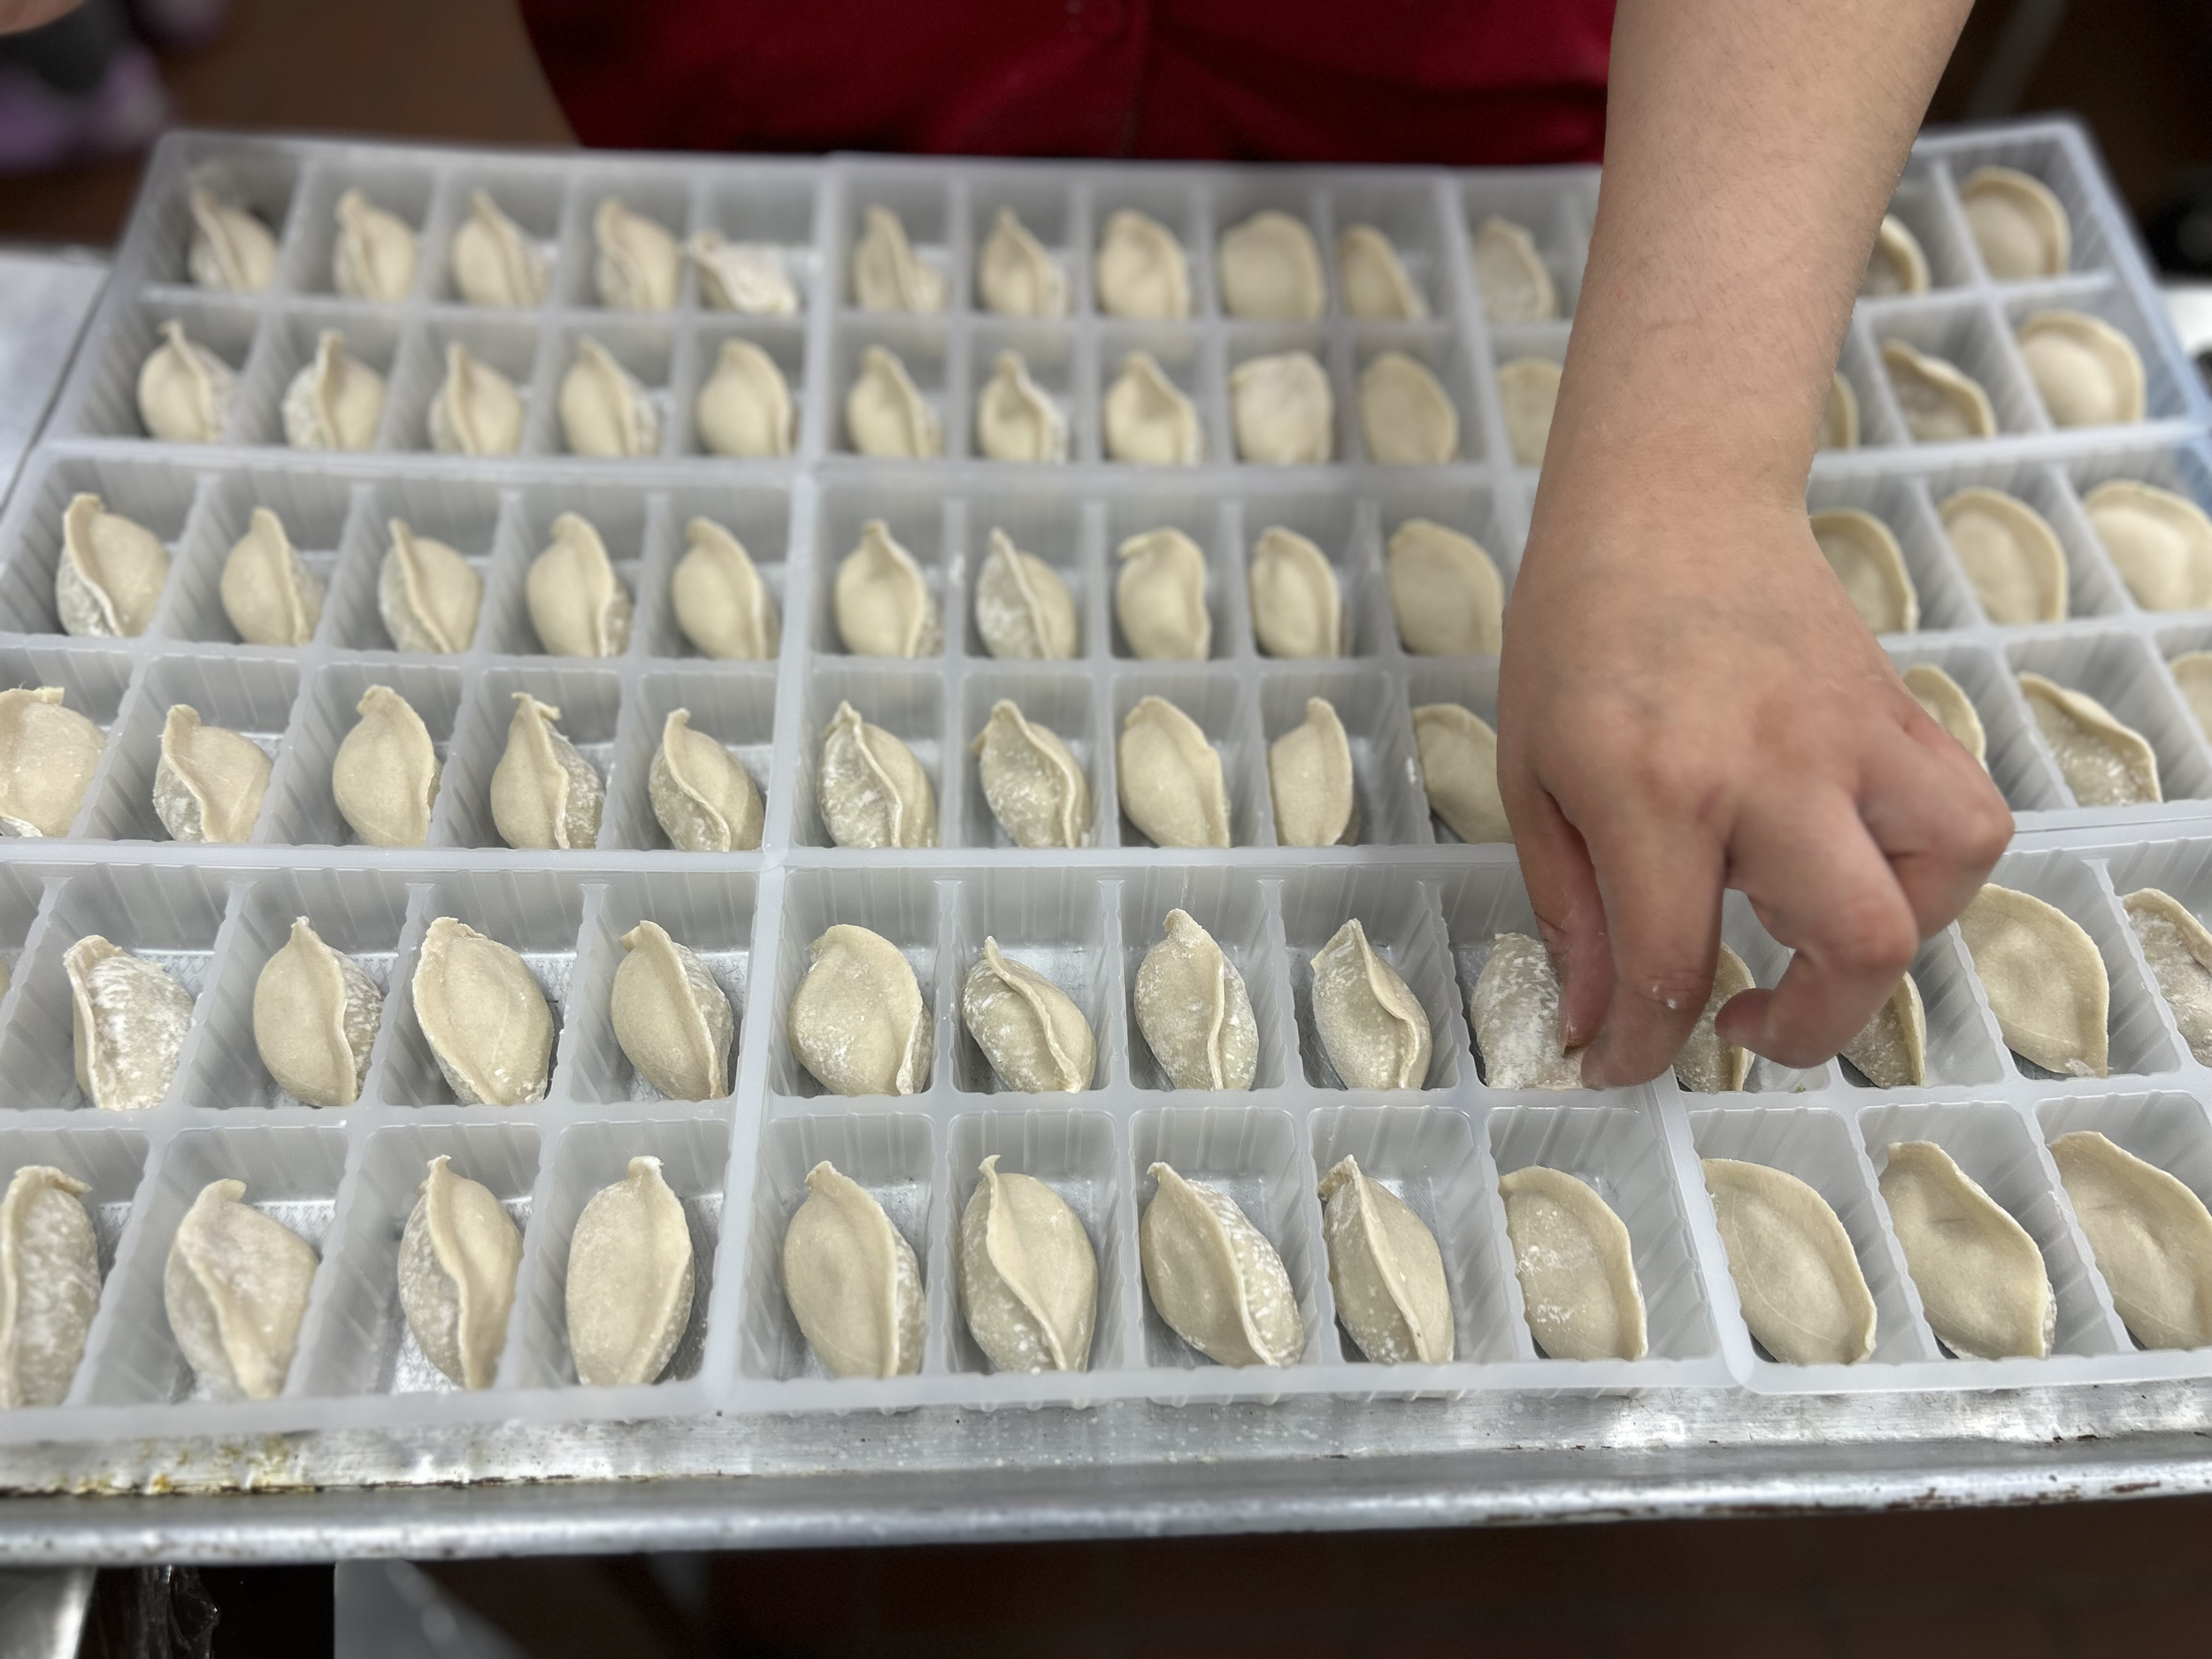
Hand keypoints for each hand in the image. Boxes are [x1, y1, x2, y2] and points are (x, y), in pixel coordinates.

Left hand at [1496, 479, 2012, 1087]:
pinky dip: (1930, 868)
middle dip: (1810, 1027)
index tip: (1623, 1064)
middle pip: (1858, 941)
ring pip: (1945, 875)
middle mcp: (1769, 768)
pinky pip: (1964, 813)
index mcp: (1653, 786)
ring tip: (1801, 923)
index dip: (1644, 1047)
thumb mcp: (1532, 777)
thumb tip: (1594, 1027)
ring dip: (1888, 940)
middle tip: (1744, 1023)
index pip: (1672, 962)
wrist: (1666, 497)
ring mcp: (1850, 734)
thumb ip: (1570, 911)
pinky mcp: (1898, 710)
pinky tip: (1853, 861)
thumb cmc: (1576, 631)